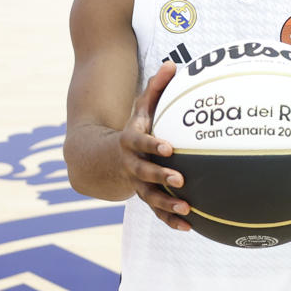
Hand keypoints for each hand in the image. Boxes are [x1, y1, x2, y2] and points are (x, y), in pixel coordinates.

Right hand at [122, 62, 191, 230]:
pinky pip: (157, 212)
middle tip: (181, 180)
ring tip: (187, 210)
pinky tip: (190, 227)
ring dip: (167, 205)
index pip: (140, 143)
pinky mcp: (144, 198)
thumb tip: (173, 64)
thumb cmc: (130, 130)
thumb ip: (155, 88)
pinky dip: (171, 220)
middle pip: (145, 173)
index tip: (169, 147)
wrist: (100, 161)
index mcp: (130, 143)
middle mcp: (131, 166)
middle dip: (161, 177)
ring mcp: (136, 184)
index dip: (153, 146)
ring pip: (150, 197)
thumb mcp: (138, 109)